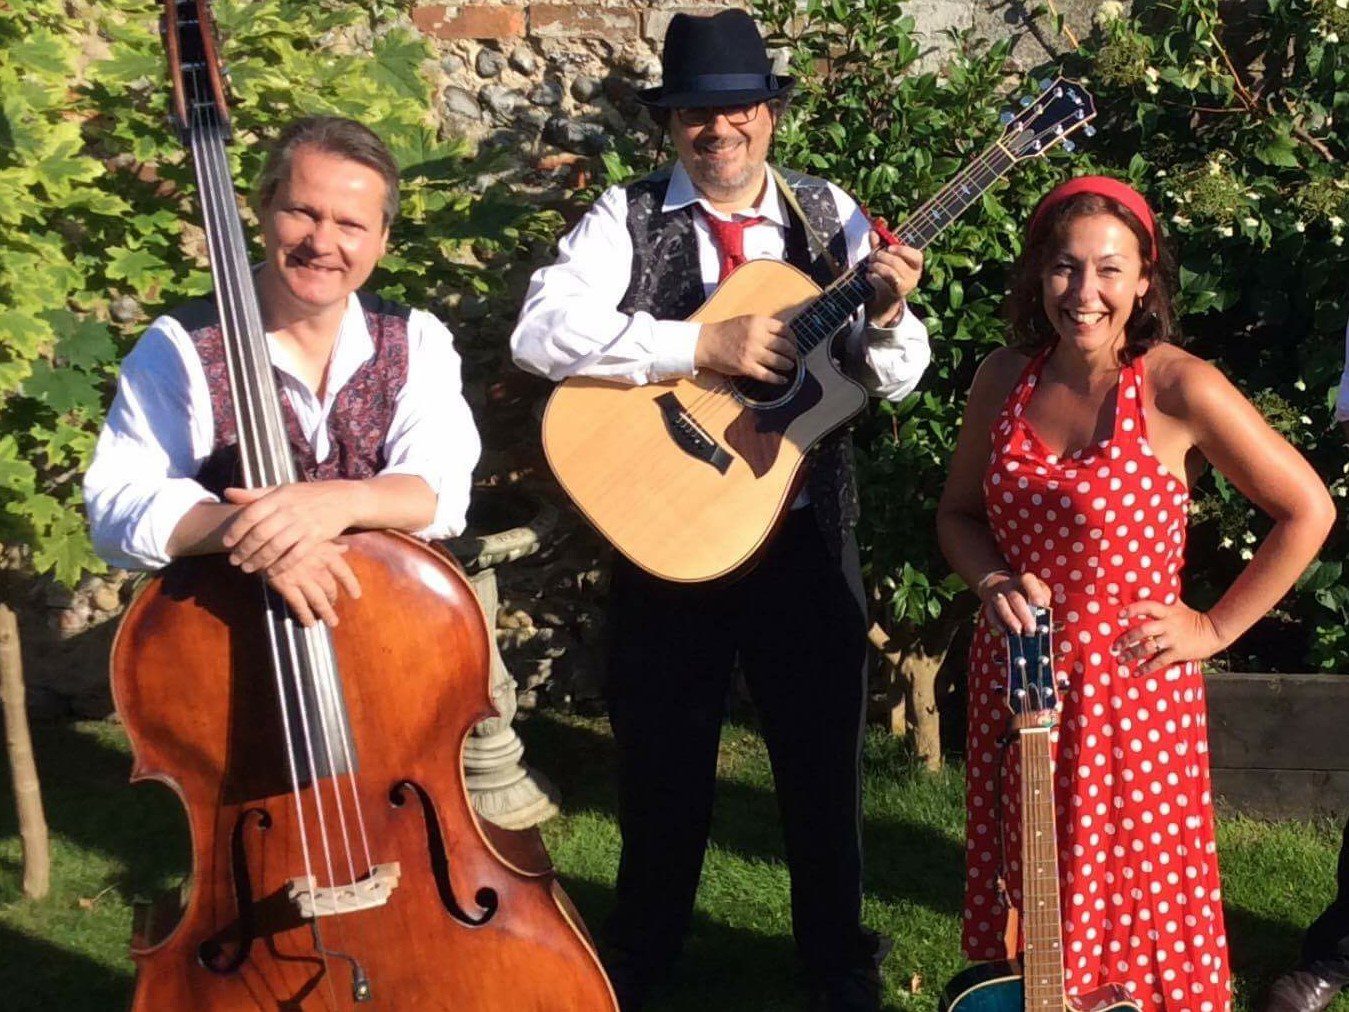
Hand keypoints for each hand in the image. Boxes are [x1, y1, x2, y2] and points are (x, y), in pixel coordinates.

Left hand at [222, 481, 358, 576]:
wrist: (342, 499)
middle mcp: (289, 511)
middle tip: (234, 561)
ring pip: (275, 547)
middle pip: (260, 534)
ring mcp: (303, 525)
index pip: (251, 514)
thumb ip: (254, 494)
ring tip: (248, 568)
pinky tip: (271, 573)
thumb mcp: (281, 489)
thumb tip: (227, 493)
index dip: (236, 530)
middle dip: (244, 550)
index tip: (226, 543)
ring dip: (259, 560)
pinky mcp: (315, 538)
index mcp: (278, 497)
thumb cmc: (307, 495)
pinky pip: (295, 555)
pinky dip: (281, 566)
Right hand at [264, 539, 361, 627]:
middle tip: (333, 606)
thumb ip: (329, 544)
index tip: (356, 595)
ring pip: (318, 600)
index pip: (343, 571)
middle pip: (330, 588)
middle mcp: (316, 567)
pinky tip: (310, 623)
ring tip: (331, 622)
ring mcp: (301, 577)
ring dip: (325, 612)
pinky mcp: (285, 585)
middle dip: (333, 599)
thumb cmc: (289, 533)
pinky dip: (305, 615)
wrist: (263, 536)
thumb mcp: (311, 535)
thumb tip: (345, 548)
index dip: (351, 584)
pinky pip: (299, 605)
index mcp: (325, 553)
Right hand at [695, 314, 796, 383]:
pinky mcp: (746, 367)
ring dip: (788, 365)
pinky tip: (783, 380)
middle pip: (784, 346)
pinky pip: (767, 375)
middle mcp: (757, 336)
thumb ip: (764, 326)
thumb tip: (783, 335)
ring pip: (778, 361)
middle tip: (793, 357)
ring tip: (789, 366)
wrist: (707, 343)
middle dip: (792, 353)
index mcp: (758, 322)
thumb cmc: (727, 331)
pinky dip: (778, 379)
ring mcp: (751, 353)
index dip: (793, 338)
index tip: (794, 343)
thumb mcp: (747, 321)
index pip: (784, 330)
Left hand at [865, 236, 922, 325]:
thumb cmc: (887, 275)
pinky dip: (872, 277)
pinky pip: (882, 283)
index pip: (917, 256)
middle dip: (881, 257)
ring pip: (890, 272)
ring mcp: (905, 288)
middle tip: (871, 256)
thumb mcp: (884, 260)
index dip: (903, 250)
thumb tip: (872, 231)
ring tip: (870, 265)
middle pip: (898, 263)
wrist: (885, 301)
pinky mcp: (894, 296)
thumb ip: (879, 245)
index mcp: (915, 266)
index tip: (889, 248)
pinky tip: (868, 276)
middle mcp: (914, 277)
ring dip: (876, 266)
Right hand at [977, 570, 1051, 633]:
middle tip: (1031, 629)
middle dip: (1023, 614)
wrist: (999, 586)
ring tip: (1018, 631)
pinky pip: (991, 614)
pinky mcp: (989, 605)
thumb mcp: (1038, 589)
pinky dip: (998, 624)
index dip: (1034, 592)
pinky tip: (1005, 631)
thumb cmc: (1026, 592)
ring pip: (1001, 605)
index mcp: (1024, 580)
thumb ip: (1044, 600)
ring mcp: (997, 595)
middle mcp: (1009, 586)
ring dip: (1010, 619)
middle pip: (1015, 598)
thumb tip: (1047, 620)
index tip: (1040, 604)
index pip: (1027, 581)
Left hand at [1113, 600, 1226, 675]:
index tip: (1119, 615)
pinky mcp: (1178, 653)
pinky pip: (1159, 661)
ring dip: (1132, 654)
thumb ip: (1165, 600)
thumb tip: (1149, 589)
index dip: (1133, 610)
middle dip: (1127, 638)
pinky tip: (1136, 673)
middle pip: (1143, 630)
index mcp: (1167, 612)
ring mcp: (1173, 639)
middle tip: (1115, 645)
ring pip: (1148, 647)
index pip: (1147, 607)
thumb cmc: (1193, 618)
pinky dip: (1147, 668)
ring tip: (1120, 659)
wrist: (1214, 632)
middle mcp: (1168, 625)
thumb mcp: (1179, 606)